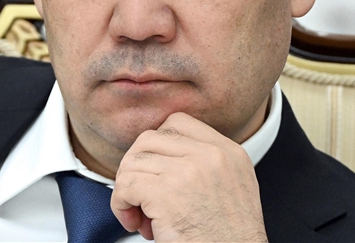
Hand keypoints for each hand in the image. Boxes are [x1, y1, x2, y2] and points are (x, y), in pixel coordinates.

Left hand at [110, 112, 267, 241]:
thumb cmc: (227, 239)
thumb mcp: (233, 187)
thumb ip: (206, 162)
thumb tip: (162, 154)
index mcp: (229, 152)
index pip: (178, 122)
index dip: (157, 145)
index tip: (155, 171)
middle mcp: (211, 156)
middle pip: (149, 139)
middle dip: (137, 168)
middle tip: (142, 197)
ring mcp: (188, 172)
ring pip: (133, 162)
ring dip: (128, 190)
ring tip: (141, 216)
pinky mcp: (166, 194)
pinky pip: (125, 185)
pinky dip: (121, 205)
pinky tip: (135, 223)